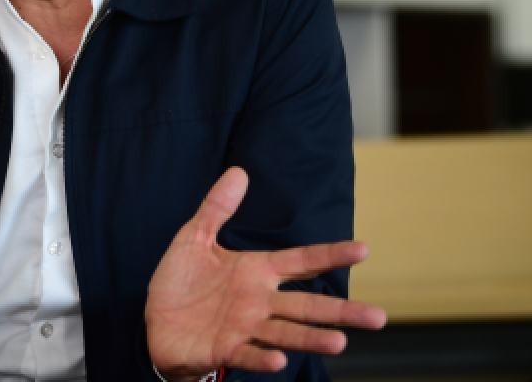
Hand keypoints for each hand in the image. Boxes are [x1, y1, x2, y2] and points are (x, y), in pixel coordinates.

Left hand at [145, 167, 386, 377]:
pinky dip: (264, 357)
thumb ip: (217, 208)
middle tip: (378, 317)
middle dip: (341, 311)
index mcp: (256, 271)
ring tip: (340, 342)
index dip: (330, 255)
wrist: (153, 323)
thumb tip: (238, 171)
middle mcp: (258, 301)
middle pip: (307, 305)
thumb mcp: (194, 237)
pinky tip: (281, 360)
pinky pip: (248, 353)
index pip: (301, 261)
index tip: (363, 249)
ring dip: (312, 338)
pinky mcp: (224, 348)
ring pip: (286, 332)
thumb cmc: (180, 282)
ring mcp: (244, 327)